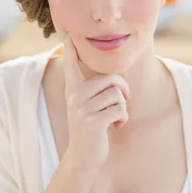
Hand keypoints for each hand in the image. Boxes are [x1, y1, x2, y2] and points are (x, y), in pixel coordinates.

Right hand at [63, 34, 129, 172]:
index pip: (71, 65)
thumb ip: (94, 93)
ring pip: (117, 95)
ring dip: (123, 108)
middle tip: (122, 102)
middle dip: (123, 90)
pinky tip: (116, 126)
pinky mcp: (93, 122)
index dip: (70, 50)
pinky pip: (120, 109)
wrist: (83, 158)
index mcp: (73, 91)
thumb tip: (114, 80)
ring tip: (115, 118)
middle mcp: (75, 97)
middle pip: (111, 79)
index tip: (68, 34)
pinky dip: (123, 119)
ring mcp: (83, 109)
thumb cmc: (91, 130)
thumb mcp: (88, 108)